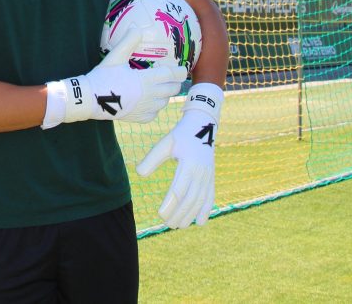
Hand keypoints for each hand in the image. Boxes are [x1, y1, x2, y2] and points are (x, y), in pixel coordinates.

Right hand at [42, 30, 185, 128]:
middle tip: (173, 78)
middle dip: (175, 83)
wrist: (90, 99)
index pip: (170, 75)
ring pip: (164, 102)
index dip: (179, 72)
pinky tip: (150, 102)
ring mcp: (145, 108)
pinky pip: (154, 113)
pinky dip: (155, 108)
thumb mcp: (115, 57)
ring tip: (161, 89)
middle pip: (171, 89)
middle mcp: (149, 95)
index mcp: (146, 79)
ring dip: (165, 95)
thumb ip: (128, 42)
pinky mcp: (139, 117)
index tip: (182, 69)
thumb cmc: (103, 76)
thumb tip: (137, 27)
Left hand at [136, 82, 222, 228]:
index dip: (170, 204)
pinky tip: (200, 223)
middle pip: (190, 199)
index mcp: (189, 164)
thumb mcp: (165, 143)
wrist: (202, 126)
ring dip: (190, 215)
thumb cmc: (180, 136)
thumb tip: (139, 174)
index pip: (179, 190)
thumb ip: (152, 158)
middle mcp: (201, 172)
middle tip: (167, 224)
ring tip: (178, 226)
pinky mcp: (212, 178)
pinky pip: (210, 197)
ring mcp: (208, 176)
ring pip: (200, 201)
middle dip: (179, 214)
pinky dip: (206, 210)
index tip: (160, 215)